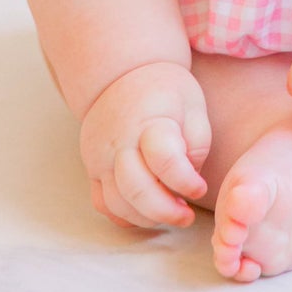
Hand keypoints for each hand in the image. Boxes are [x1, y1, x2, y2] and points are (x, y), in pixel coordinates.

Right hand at [78, 60, 210, 229]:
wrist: (123, 73)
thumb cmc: (167, 92)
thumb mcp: (193, 106)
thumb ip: (197, 145)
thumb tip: (189, 184)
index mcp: (149, 121)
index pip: (164, 161)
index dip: (186, 182)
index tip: (201, 187)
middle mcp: (119, 141)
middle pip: (136, 189)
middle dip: (166, 211)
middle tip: (186, 215)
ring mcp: (100, 156)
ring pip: (117, 203)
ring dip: (146, 218)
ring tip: (169, 213)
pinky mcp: (91, 168)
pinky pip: (102, 204)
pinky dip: (124, 216)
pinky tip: (145, 212)